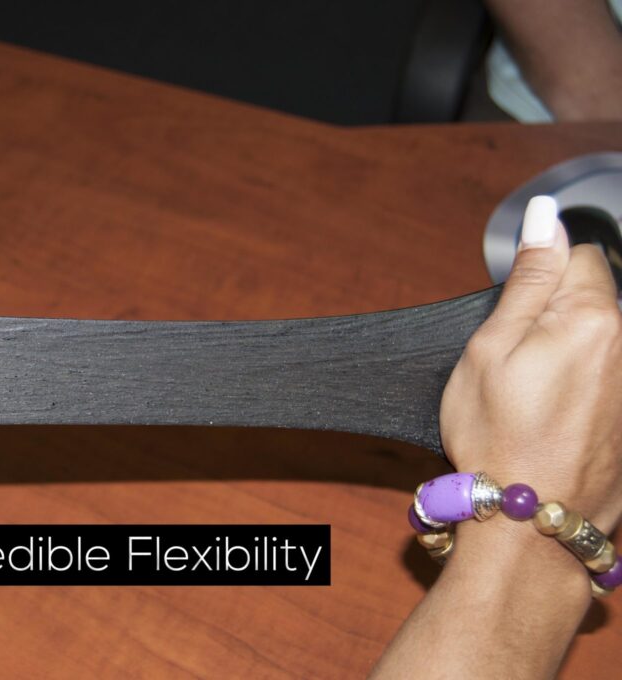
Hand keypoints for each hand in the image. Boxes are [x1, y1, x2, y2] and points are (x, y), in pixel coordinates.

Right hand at [440, 196, 621, 531]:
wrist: (530, 522)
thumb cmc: (497, 436)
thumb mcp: (490, 347)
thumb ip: (528, 277)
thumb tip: (544, 216)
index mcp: (591, 318)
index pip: (578, 255)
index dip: (537, 280)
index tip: (514, 321)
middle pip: (595, 299)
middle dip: (557, 318)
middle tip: (518, 367)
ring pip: (603, 341)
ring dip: (574, 355)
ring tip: (540, 401)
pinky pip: (610, 379)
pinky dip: (587, 389)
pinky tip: (560, 422)